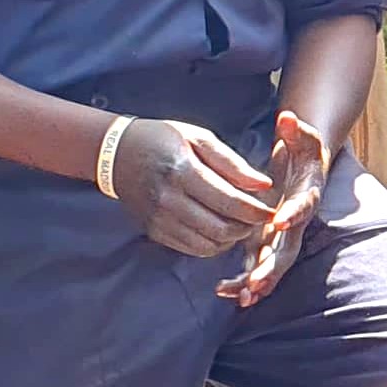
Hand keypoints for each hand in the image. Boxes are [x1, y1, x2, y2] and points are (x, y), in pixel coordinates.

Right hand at [111, 117, 277, 256]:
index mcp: (182, 171)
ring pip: (209, 245)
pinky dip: (213, 244)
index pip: (229, 202)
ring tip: (239, 222)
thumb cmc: (162, 139)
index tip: (270, 210)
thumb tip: (264, 184)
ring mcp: (159, 219)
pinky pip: (193, 248)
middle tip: (257, 217)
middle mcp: (168, 199)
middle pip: (221, 229)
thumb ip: (232, 163)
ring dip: (231, 238)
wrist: (116, 153)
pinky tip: (219, 228)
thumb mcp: (198, 138)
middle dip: (247, 227)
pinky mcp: (154, 231)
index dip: (256, 211)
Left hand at [218, 110, 330, 304]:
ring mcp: (282, 236)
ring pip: (272, 264)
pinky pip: (258, 265)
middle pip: (288, 249)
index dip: (294, 214)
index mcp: (306, 195)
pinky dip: (245, 282)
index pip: (303, 206)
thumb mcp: (303, 135)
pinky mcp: (268, 241)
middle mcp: (296, 222)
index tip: (280, 221)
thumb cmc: (303, 149)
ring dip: (257, 282)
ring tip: (240, 297)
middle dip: (272, 267)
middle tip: (256, 282)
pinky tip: (229, 295)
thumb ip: (298, 129)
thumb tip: (288, 118)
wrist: (307, 165)